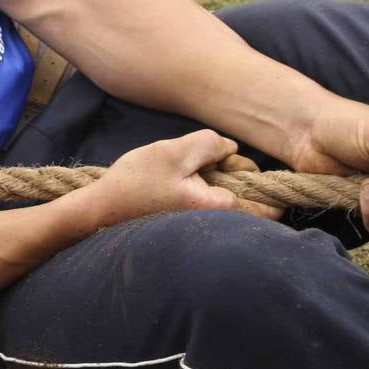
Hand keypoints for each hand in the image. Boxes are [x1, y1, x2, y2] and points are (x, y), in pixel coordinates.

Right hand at [79, 131, 282, 229]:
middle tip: (202, 160)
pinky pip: (208, 199)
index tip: (231, 162)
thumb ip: (210, 144)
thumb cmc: (135, 183)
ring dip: (214, 176)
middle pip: (248, 196)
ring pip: (226, 194)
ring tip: (185, 168)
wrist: (100, 209)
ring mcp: (202, 223)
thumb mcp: (174, 152)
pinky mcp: (188, 220)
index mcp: (220, 209)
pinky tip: (178, 179)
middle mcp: (216, 224)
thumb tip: (231, 149)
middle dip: (233, 171)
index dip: (257, 177)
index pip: (269, 205)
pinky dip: (200, 185)